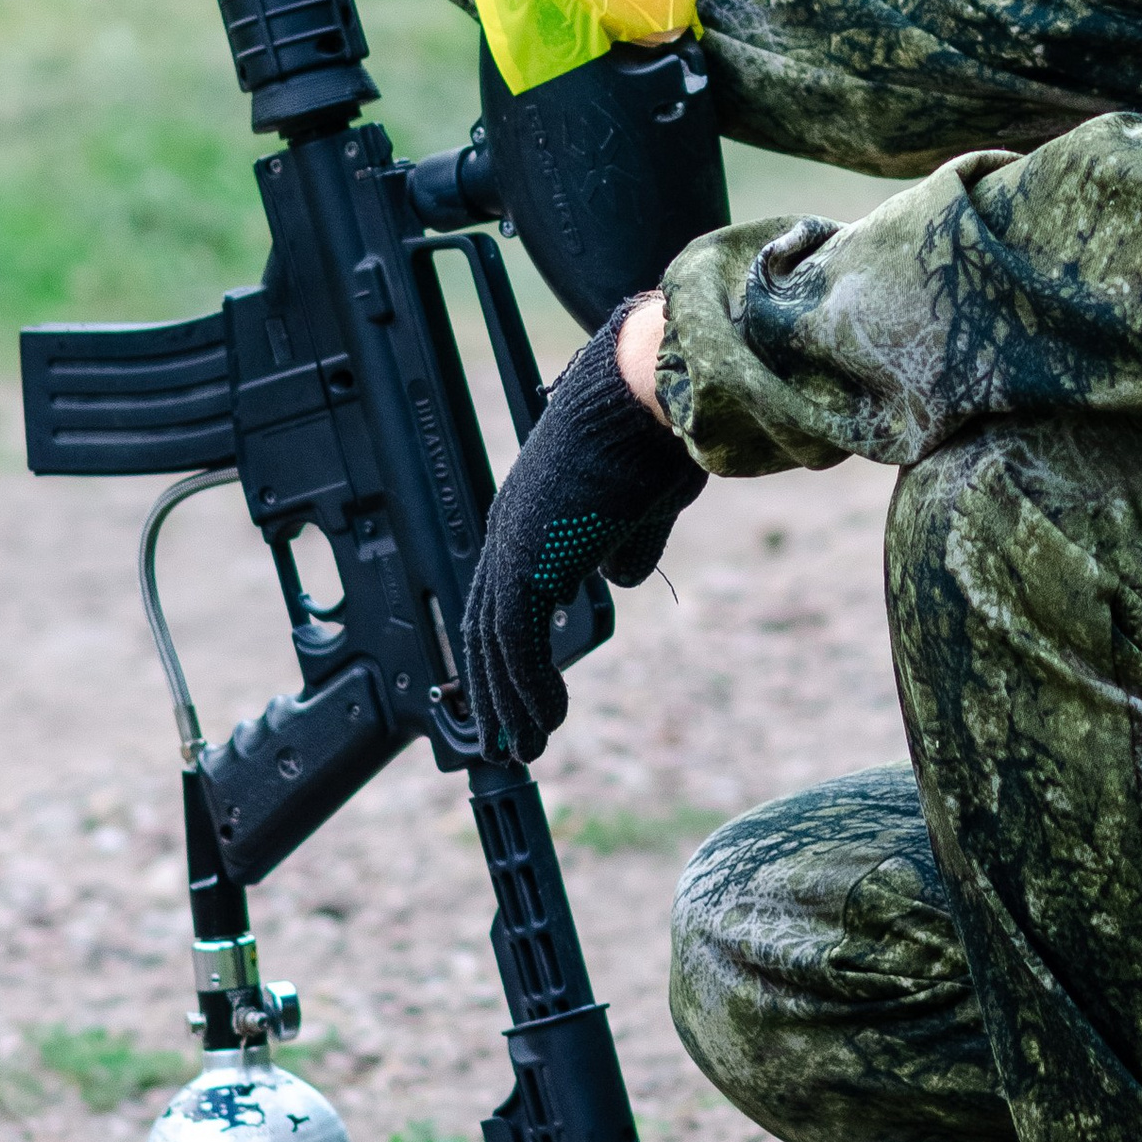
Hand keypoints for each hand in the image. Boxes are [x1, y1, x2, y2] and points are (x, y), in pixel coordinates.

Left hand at [462, 298, 706, 761]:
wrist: (648, 392)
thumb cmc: (654, 431)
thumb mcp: (643, 502)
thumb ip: (625, 543)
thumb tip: (615, 580)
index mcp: (534, 514)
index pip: (507, 594)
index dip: (509, 648)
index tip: (522, 691)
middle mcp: (511, 529)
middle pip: (487, 625)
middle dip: (495, 689)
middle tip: (506, 742)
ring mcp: (514, 544)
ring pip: (494, 642)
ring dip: (508, 701)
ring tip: (523, 749)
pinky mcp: (528, 560)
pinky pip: (515, 641)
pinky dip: (523, 687)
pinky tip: (542, 723)